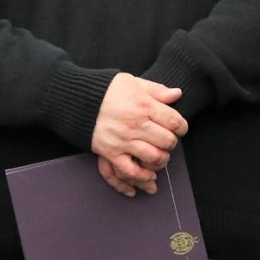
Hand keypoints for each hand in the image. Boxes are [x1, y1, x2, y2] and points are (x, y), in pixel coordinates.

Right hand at [91, 74, 185, 195]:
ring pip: (154, 158)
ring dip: (161, 160)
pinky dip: (142, 177)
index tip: (179, 128)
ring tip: (160, 156)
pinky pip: (131, 171)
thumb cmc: (107, 89)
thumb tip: (177, 94)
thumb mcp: (133, 82)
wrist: (78, 99)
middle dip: (171, 143)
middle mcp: (136, 124)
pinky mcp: (111, 152)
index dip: (182, 126)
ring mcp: (123, 140)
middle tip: (167, 141)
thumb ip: (156, 89)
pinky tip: (149, 176)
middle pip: (167, 141)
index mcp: (143, 105)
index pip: (175, 121)